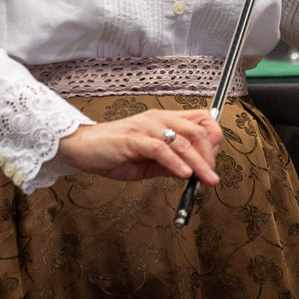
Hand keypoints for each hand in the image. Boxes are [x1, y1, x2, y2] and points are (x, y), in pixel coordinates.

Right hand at [54, 108, 222, 184]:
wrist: (83, 148)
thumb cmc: (114, 152)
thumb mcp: (149, 162)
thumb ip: (170, 164)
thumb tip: (194, 174)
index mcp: (164, 120)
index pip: (200, 118)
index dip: (214, 137)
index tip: (215, 160)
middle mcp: (158, 119)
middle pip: (197, 130)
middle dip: (210, 155)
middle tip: (212, 176)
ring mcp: (146, 128)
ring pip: (182, 140)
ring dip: (199, 163)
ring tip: (206, 180)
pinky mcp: (133, 140)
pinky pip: (161, 149)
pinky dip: (176, 163)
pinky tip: (184, 176)